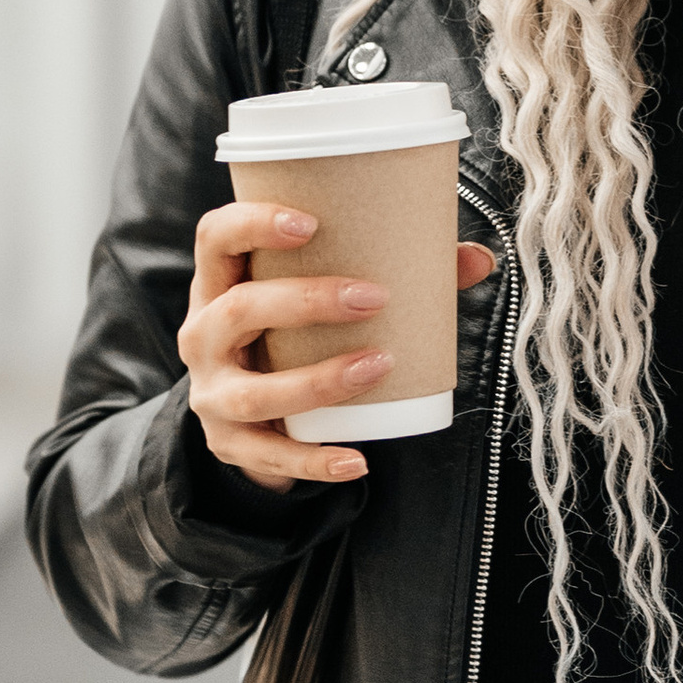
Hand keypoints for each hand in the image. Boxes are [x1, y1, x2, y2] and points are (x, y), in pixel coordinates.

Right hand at [180, 201, 497, 494]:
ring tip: (379, 365)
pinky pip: (271, 456)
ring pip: (254, 391)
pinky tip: (357, 460)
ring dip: (318, 381)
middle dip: (305, 301)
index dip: (253, 223)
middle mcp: (203, 334)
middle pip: (238, 309)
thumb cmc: (293, 336)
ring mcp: (211, 393)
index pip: (215, 238)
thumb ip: (399, 272)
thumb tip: (479, 258)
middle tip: (372, 297)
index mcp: (220, 283)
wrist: (251, 416)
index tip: (309, 222)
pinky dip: (315, 460)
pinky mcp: (230, 444)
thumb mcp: (319, 301)